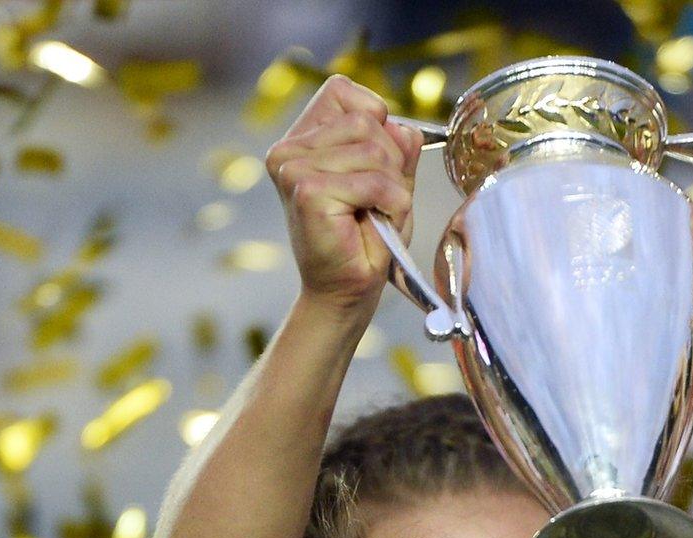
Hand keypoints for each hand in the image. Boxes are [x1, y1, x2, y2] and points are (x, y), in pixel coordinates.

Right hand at [265, 75, 421, 309]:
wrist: (346, 290)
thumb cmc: (366, 238)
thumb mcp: (390, 179)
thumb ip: (397, 147)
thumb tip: (404, 128)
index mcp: (301, 138)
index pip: (343, 92)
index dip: (375, 120)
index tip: (374, 165)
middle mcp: (288, 148)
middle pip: (367, 121)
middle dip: (391, 162)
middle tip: (379, 200)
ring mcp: (292, 168)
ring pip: (374, 150)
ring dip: (393, 186)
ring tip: (376, 213)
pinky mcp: (307, 191)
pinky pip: (373, 181)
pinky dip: (390, 203)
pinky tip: (376, 223)